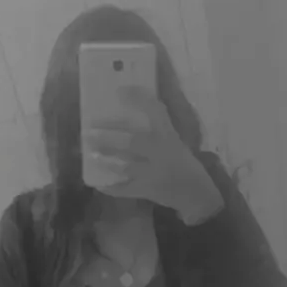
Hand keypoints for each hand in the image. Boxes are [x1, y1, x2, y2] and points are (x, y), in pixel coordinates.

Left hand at [84, 86, 223, 222]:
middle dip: (109, 136)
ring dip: (107, 160)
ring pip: (126, 165)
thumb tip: (129, 119)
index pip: (156, 112)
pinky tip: (98, 184)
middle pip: (132, 142)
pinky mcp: (148, 190)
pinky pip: (125, 189)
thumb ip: (158, 133)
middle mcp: (161, 153)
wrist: (198, 195)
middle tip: (89, 130)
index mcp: (170, 138)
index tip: (120, 91)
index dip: (139, 99)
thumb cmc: (186, 166)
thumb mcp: (177, 145)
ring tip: (91, 154)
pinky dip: (111, 188)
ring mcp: (153, 174)